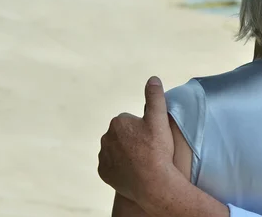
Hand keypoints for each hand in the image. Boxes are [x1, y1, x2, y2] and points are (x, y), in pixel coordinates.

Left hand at [98, 76, 175, 202]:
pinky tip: (133, 171)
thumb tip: (153, 78)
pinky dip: (120, 167)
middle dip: (132, 140)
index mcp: (118, 122)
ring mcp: (103, 156)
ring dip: (126, 153)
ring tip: (142, 161)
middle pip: (122, 135)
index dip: (144, 129)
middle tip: (149, 150)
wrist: (153, 183)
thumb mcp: (159, 119)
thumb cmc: (158, 150)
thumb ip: (155, 97)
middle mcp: (106, 137)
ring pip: (116, 150)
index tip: (152, 138)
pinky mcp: (102, 172)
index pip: (131, 121)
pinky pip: (111, 166)